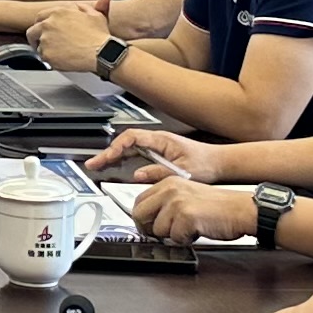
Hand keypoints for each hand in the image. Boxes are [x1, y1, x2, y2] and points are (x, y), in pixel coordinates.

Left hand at [31, 6, 112, 72]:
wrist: (102, 53)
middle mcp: (48, 24)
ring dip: (44, 49)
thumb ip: (91, 7)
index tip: (45, 30)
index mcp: (58, 12)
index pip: (40, 16)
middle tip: (45, 43)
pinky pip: (43, 58)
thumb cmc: (99, 36)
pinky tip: (61, 60)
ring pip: (38, 45)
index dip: (42, 24)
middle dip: (36, 37)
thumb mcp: (97, 16)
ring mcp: (46, 39)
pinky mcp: (46, 54)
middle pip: (32, 31)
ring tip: (57, 53)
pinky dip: (50, 60)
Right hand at [89, 125, 213, 181]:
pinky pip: (135, 153)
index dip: (117, 146)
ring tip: (99, 165)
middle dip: (107, 152)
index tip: (109, 157)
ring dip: (113, 155)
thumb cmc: (206, 163)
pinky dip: (123, 158)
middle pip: (125, 142)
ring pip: (128, 147)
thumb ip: (159, 172)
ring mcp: (156, 146)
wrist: (219, 163)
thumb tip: (138, 175)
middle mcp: (157, 141)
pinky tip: (116, 166)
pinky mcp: (158, 154)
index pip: (132, 137)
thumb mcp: (182, 171)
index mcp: (161, 140)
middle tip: (93, 164)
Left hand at [124, 175, 251, 247]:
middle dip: (150, 229)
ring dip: (173, 235)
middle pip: (139, 215)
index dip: (143, 218)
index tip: (151, 226)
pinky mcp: (186, 216)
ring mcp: (176, 202)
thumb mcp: (186, 196)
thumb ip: (166, 203)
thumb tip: (147, 219)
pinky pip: (175, 238)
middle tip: (167, 233)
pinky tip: (198, 230)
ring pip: (157, 230)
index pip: (139, 202)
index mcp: (168, 183)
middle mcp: (170, 190)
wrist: (240, 209)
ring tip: (190, 227)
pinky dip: (186, 239)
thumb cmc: (218, 206)